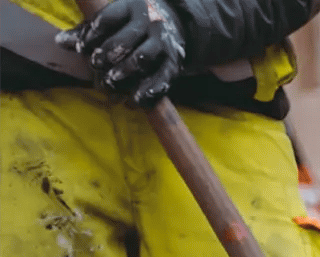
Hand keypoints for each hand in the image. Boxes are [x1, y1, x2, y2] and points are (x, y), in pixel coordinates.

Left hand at [58, 0, 186, 107]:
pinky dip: (149, 91)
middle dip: (107, 54)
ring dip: (124, 71)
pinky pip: (163, 78)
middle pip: (126, 39)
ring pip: (143, 58)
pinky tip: (134, 100)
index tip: (82, 48)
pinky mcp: (174, 63)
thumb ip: (86, 32)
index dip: (92, 33)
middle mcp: (149, 23)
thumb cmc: (129, 24)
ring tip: (110, 81)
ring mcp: (163, 43)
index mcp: (130, 7)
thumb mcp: (110, 21)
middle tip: (95, 64)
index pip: (109, 18)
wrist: (172, 24)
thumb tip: (61, 41)